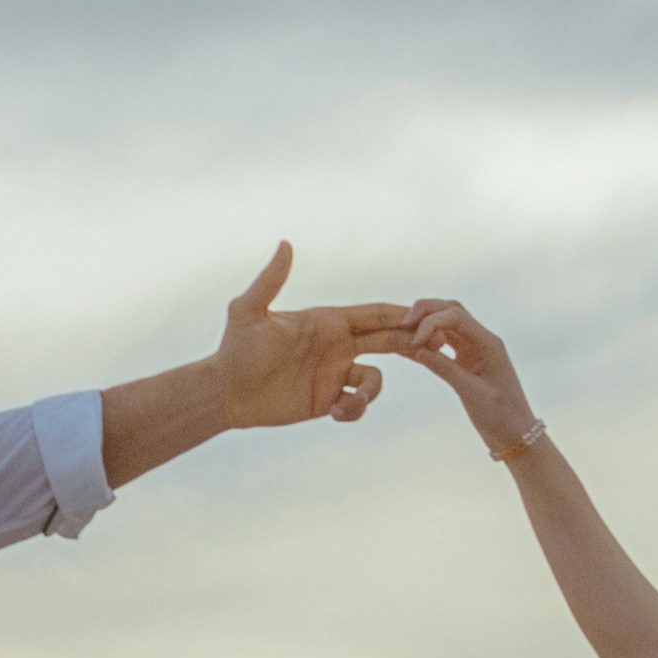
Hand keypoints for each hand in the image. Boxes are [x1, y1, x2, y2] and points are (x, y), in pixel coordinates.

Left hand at [203, 242, 406, 431]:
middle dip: (411, 343)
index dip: (401, 314)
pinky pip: (356, 406)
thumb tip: (285, 243)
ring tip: (351, 401)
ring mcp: (333, 374)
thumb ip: (270, 280)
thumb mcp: (249, 312)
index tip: (426, 316)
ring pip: (375, 380)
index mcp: (326, 322)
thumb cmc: (234, 349)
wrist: (225, 392)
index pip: (373, 314)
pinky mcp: (326, 401)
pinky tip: (335, 413)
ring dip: (371, 392)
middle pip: (386, 341)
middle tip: (432, 347)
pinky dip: (354, 410)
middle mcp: (335, 346)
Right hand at [394, 298, 550, 457]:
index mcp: (488, 343)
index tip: (413, 341)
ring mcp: (474, 349)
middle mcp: (482, 340)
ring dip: (425, 324)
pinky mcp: (467, 360)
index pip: (456, 316)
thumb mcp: (472, 394)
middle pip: (451, 310)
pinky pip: (444, 343)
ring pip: (446, 323)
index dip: (431, 322)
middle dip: (425, 312)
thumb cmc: (502, 417)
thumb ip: (446, 369)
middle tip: (401, 324)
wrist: (516, 435)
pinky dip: (427, 341)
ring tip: (402, 334)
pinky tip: (409, 347)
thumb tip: (417, 349)